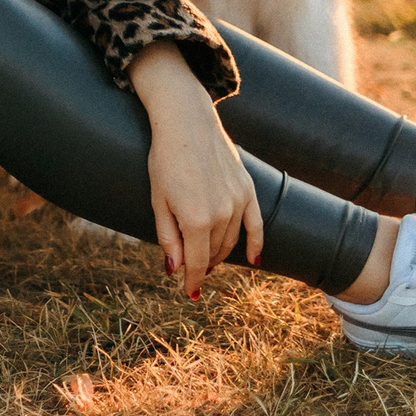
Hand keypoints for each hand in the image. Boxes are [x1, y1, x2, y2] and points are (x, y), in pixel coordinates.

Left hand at [130, 42, 263, 299]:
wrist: (186, 121)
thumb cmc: (164, 160)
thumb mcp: (158, 201)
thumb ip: (169, 238)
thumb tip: (175, 270)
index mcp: (196, 220)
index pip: (197, 263)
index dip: (193, 281)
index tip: (190, 293)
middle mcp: (222, 214)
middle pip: (215, 253)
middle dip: (204, 266)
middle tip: (193, 271)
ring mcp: (238, 201)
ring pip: (232, 241)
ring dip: (221, 254)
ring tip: (209, 260)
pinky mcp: (248, 189)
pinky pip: (257, 224)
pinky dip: (255, 244)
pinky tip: (254, 260)